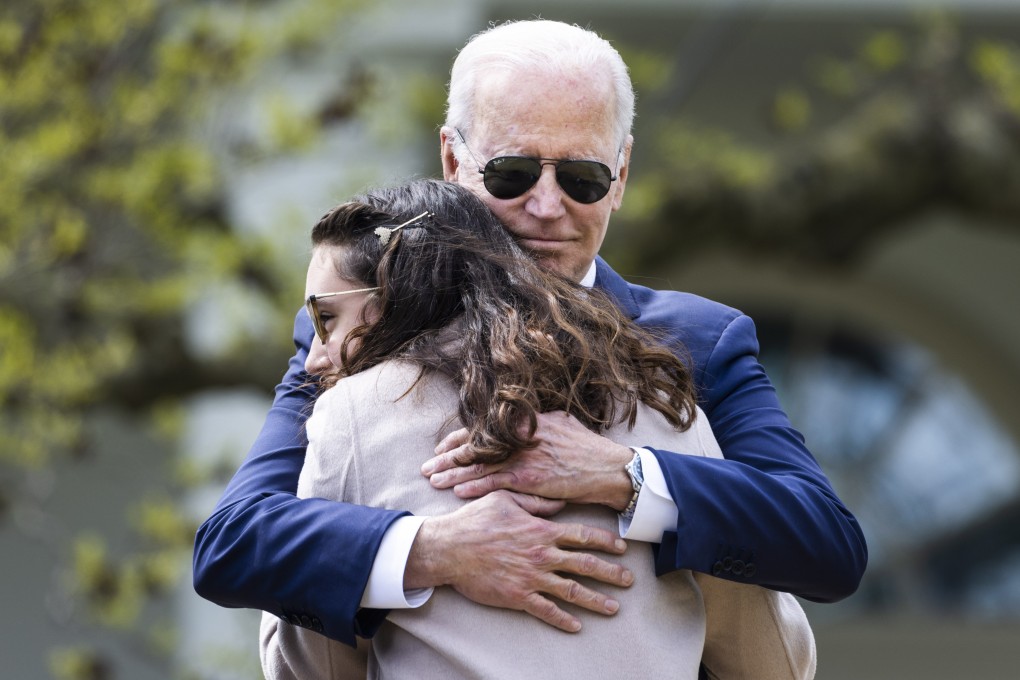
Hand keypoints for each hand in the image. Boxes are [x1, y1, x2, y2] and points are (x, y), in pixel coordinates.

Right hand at [404, 490, 633, 632]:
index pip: (582, 535)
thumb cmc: (476, 520)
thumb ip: (536, 502)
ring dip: (596, 600)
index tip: (622, 547)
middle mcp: (542, 555)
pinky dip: (563, 619)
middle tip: (629, 580)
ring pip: (572, 591)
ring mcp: (532, 578)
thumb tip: (559, 503)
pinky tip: (577, 626)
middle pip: (585, 565)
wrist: (450, 548)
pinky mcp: (518, 596)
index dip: (606, 541)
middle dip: (611, 573)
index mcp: (542, 530)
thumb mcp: (506, 499)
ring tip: (614, 607)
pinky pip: (546, 610)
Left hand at [422, 411, 634, 509]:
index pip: (483, 428)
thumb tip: (527, 419)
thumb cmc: (588, 448)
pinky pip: (495, 482)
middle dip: (447, 457)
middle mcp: (520, 436)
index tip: (442, 447)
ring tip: (433, 480)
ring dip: (454, 474)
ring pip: (480, 464)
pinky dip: (475, 487)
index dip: (459, 439)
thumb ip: (539, 421)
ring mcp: (524, 457)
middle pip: (475, 445)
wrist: (607, 468)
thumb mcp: (562, 423)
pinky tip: (458, 492)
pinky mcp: (529, 478)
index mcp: (525, 421)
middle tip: (427, 466)